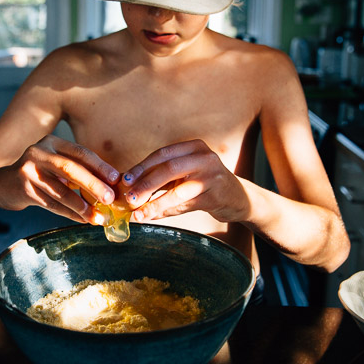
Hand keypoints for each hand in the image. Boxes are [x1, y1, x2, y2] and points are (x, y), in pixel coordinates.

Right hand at [0, 135, 118, 222]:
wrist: (1, 185)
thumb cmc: (38, 175)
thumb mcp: (55, 165)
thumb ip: (77, 171)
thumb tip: (110, 186)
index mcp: (52, 142)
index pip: (80, 152)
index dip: (99, 166)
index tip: (116, 179)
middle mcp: (39, 152)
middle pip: (70, 169)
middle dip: (93, 184)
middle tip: (110, 198)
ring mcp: (28, 170)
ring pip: (60, 191)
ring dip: (82, 206)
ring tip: (98, 217)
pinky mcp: (23, 188)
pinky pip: (51, 204)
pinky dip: (69, 213)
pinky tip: (82, 220)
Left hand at [118, 139, 249, 222]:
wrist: (238, 197)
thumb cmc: (205, 184)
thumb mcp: (185, 174)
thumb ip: (161, 178)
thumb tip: (129, 188)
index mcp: (194, 147)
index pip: (163, 154)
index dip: (142, 167)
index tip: (125, 180)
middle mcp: (205, 157)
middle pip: (168, 169)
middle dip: (145, 184)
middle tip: (128, 198)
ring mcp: (212, 176)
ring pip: (177, 189)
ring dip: (154, 202)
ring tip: (138, 212)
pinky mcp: (215, 196)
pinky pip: (185, 204)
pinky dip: (166, 211)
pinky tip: (153, 216)